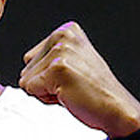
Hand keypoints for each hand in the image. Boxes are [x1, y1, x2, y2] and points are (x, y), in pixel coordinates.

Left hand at [18, 22, 139, 136]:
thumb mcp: (72, 63)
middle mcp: (63, 35)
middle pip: (26, 68)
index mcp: (67, 30)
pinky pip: (30, 89)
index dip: (46, 75)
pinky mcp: (58, 68)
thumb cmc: (94, 91)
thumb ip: (48, 59)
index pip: (29, 58)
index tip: (70, 77)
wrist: (116, 108)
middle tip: (71, 85)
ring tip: (70, 89)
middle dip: (44, 83)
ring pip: (27, 80)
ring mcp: (61, 51)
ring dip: (46, 91)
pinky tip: (68, 94)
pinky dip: (46, 98)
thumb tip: (23, 73)